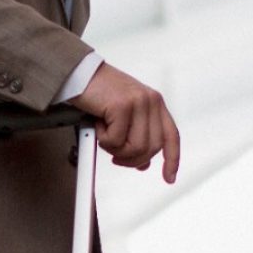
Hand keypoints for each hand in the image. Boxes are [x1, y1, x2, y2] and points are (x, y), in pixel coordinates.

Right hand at [70, 64, 179, 182]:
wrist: (80, 74)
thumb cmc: (99, 94)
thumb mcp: (125, 117)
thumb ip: (137, 136)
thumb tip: (143, 163)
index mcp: (155, 104)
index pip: (172, 136)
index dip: (172, 160)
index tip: (169, 177)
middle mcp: (151, 101)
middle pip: (152, 148)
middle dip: (132, 159)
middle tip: (115, 155)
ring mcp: (138, 102)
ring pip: (136, 148)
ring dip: (115, 149)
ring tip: (104, 134)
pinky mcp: (122, 106)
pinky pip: (116, 140)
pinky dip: (103, 139)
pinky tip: (98, 124)